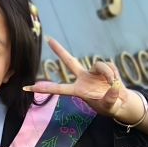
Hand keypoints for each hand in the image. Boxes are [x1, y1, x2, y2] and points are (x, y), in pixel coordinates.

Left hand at [28, 37, 144, 124]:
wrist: (121, 102)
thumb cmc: (110, 107)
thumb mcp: (109, 107)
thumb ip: (110, 99)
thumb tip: (113, 87)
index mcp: (78, 90)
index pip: (58, 89)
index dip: (44, 88)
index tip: (26, 88)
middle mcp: (83, 78)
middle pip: (69, 61)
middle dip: (60, 50)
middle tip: (48, 39)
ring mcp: (93, 72)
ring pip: (99, 65)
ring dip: (108, 73)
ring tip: (113, 83)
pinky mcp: (104, 68)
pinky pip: (110, 66)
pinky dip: (115, 74)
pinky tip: (116, 81)